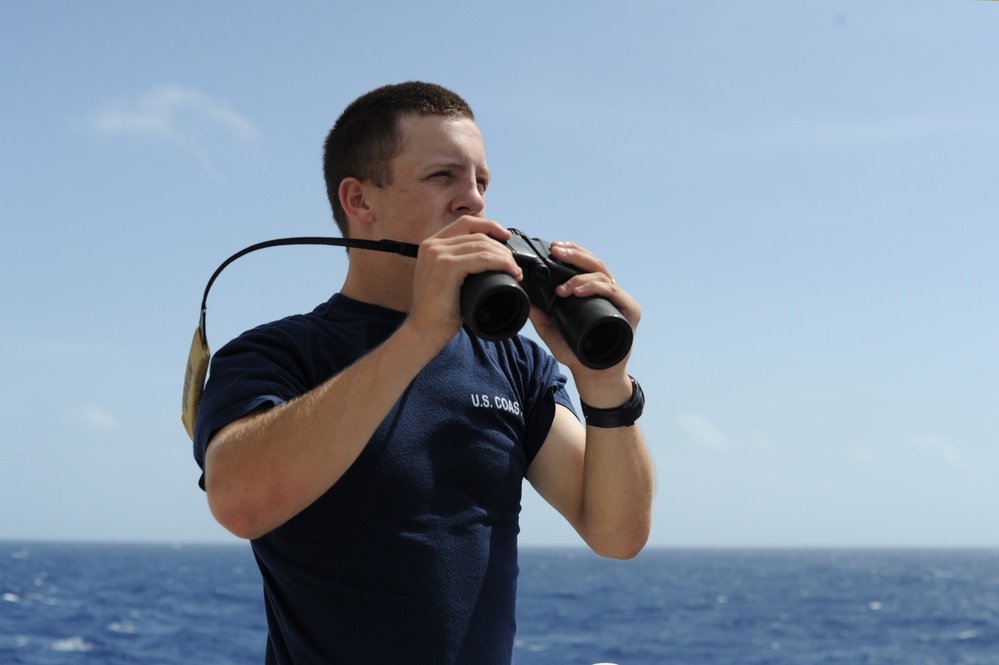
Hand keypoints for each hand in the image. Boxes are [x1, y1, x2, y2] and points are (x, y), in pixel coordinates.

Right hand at [405, 217, 522, 350]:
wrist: (424, 331)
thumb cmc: (438, 311)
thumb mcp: (446, 280)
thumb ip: (458, 264)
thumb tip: (487, 257)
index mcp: (431, 245)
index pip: (466, 223)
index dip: (490, 226)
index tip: (506, 237)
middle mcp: (432, 245)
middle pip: (477, 233)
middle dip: (501, 246)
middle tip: (514, 263)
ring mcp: (437, 254)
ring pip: (482, 244)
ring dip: (504, 256)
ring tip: (514, 270)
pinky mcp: (446, 266)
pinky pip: (482, 258)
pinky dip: (501, 263)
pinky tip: (510, 271)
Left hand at [528, 242, 641, 391]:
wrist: (593, 375)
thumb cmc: (575, 351)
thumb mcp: (550, 329)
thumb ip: (539, 312)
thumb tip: (524, 294)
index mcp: (594, 290)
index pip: (584, 263)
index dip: (571, 252)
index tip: (553, 247)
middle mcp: (608, 291)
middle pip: (594, 263)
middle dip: (574, 255)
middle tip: (555, 252)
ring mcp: (620, 300)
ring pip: (603, 275)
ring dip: (580, 276)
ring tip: (563, 287)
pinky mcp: (630, 311)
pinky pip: (613, 293)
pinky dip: (596, 288)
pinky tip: (579, 292)